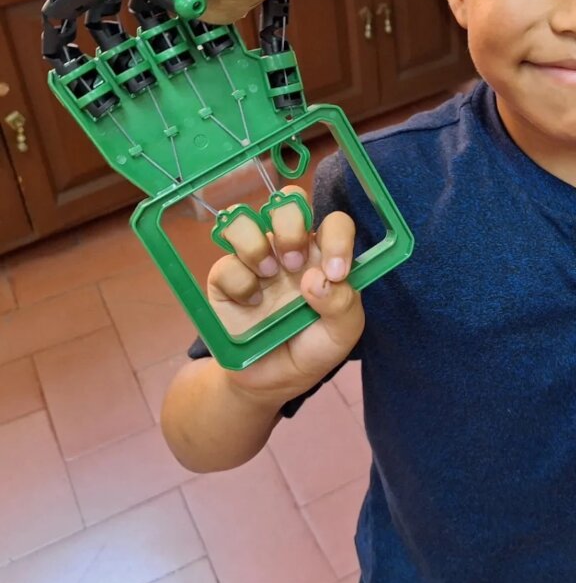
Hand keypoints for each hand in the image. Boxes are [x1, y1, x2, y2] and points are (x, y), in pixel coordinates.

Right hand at [207, 185, 363, 403]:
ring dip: (257, 245)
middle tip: (293, 263)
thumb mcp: (341, 334)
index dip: (338, 237)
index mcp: (324, 255)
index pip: (335, 223)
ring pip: (244, 218)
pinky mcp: (224, 278)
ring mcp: (256, 259)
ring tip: (268, 275)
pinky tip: (251, 303)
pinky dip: (239, 284)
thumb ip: (343, 305)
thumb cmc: (311, 349)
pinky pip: (225, 264)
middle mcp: (290, 249)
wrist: (270, 381)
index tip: (336, 271)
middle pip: (287, 201)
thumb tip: (318, 279)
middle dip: (291, 226)